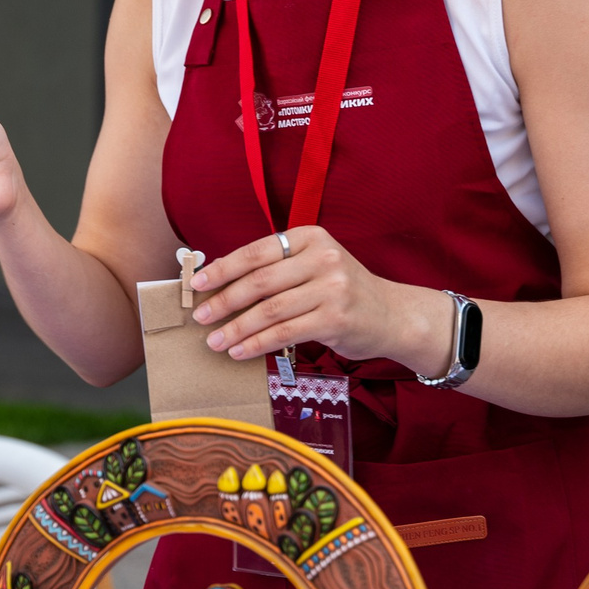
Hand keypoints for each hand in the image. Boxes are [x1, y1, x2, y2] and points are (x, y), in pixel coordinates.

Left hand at [187, 226, 447, 369]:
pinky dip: (257, 344)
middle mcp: (323, 258)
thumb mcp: (312, 266)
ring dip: (236, 328)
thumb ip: (275, 268)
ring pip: (270, 310)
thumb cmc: (341, 291)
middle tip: (200, 317)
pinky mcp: (336, 319)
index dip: (222, 269)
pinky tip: (240, 351)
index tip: (196, 284)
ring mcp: (332, 288)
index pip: (256, 252)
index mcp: (310, 237)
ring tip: (215, 341)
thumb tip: (219, 282)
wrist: (392, 315)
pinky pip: (285, 333)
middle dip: (224, 301)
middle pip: (259, 281)